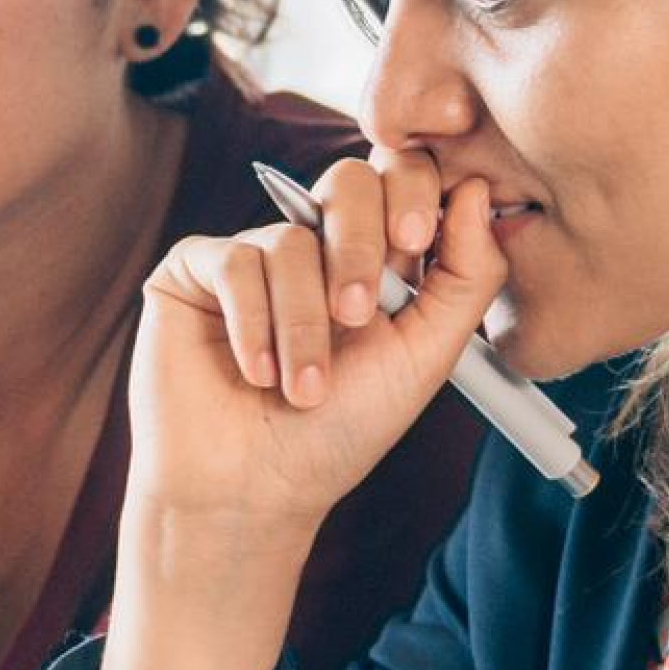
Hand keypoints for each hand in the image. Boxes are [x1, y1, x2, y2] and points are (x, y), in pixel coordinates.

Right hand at [123, 153, 507, 553]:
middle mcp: (315, 246)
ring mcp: (254, 254)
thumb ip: (465, 275)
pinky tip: (255, 373)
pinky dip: (253, 324)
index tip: (415, 241)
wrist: (255, 491)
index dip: (412, 190)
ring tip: (303, 389)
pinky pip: (234, 262)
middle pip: (347, 181)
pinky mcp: (195, 272)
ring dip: (303, 325)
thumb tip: (473, 188)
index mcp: (378, 258)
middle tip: (356, 316)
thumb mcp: (425, 357)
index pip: (402, 179)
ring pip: (290, 240)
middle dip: (359, 245)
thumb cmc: (339, 433)